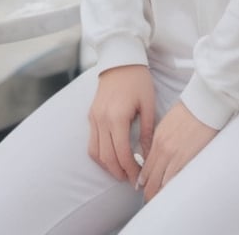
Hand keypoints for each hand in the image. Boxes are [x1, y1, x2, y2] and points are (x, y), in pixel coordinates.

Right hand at [88, 65, 154, 185]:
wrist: (120, 59)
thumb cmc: (138, 79)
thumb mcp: (148, 104)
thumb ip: (146, 131)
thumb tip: (147, 155)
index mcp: (117, 117)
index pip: (122, 153)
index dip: (131, 169)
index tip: (139, 177)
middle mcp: (102, 120)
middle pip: (107, 157)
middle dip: (119, 172)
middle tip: (131, 179)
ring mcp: (94, 118)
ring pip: (96, 153)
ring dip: (107, 166)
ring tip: (121, 172)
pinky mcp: (91, 115)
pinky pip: (92, 142)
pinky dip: (100, 155)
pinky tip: (111, 157)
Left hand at [138, 101, 217, 200]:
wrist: (203, 103)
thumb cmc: (189, 110)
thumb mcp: (167, 123)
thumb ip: (160, 140)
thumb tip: (158, 154)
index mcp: (157, 139)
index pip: (145, 167)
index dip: (143, 180)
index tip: (143, 187)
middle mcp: (162, 149)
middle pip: (149, 179)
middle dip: (148, 191)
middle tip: (149, 199)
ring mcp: (173, 155)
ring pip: (158, 183)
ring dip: (157, 193)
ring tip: (158, 200)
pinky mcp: (186, 158)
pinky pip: (172, 180)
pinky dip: (169, 189)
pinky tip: (169, 194)